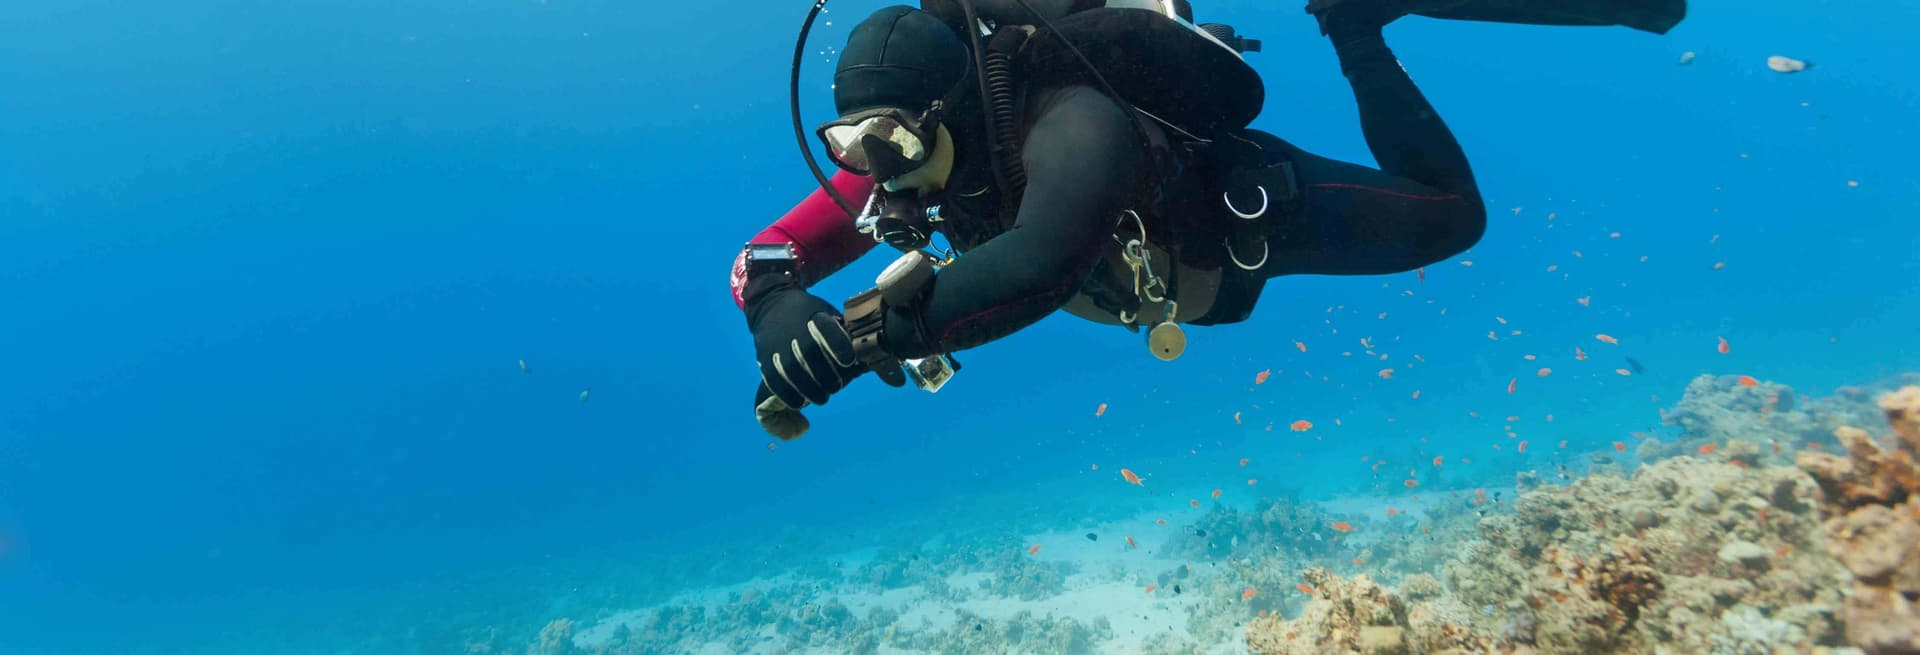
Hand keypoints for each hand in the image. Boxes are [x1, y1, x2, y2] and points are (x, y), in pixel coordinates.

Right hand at [748, 286, 866, 409]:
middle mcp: (796, 332)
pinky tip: (800, 402)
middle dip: (827, 377)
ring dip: (810, 390)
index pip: (829, 332)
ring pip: (793, 373)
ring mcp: (778, 346)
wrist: (772, 304)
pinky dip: (788, 395)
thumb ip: (844, 332)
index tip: (849, 361)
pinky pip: (776, 382)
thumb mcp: (828, 313)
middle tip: (836, 386)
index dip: (840, 347)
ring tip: (822, 397)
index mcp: (817, 317)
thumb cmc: (810, 315)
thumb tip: (868, 357)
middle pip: (812, 358)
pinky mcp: (765, 359)